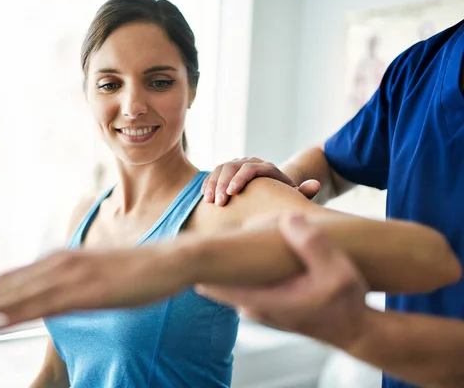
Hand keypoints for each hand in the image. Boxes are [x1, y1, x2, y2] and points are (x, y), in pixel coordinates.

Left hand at [0, 245, 189, 327]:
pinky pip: (48, 305)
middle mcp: (61, 264)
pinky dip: (18, 313)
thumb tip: (47, 296)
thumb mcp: (95, 275)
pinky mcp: (91, 291)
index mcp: (61, 261)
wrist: (171, 259)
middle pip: (7, 285)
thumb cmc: (135, 270)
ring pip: (20, 294)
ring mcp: (75, 277)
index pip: (12, 279)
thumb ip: (68, 283)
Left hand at [197, 214, 371, 348]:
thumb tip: (287, 218)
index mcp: (261, 301)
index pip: (213, 284)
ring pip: (228, 281)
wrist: (356, 329)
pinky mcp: (266, 303)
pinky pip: (241, 282)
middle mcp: (252, 307)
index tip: (190, 242)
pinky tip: (242, 247)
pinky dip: (237, 267)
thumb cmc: (346, 302)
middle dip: (209, 258)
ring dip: (224, 261)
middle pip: (215, 281)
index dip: (201, 263)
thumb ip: (311, 244)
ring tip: (217, 235)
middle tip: (196, 232)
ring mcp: (257, 307)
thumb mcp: (336, 270)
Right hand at [201, 158, 319, 205]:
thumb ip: (304, 192)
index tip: (232, 193)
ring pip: (220, 169)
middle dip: (223, 184)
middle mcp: (250, 162)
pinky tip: (205, 197)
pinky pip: (213, 174)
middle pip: (232, 167)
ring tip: (210, 202)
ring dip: (213, 185)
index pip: (250, 168)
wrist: (271, 193)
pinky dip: (208, 184)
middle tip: (219, 202)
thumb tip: (315, 185)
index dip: (240, 179)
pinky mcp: (226, 171)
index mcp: (266, 168)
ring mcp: (237, 165)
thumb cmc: (282, 198)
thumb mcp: (293, 196)